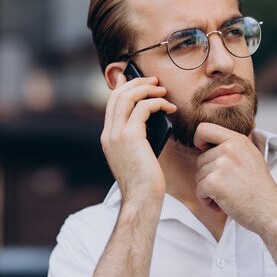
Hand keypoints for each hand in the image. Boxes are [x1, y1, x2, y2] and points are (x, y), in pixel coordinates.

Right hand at [101, 73, 176, 202]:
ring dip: (147, 89)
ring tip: (162, 90)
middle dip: (137, 83)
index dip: (122, 87)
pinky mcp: (130, 136)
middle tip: (154, 81)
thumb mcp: (137, 155)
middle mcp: (108, 133)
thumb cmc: (145, 182)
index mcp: (108, 138)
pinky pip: (143, 108)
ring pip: (127, 97)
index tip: (131, 77)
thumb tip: (151, 118)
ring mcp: (117, 134)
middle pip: (118, 95)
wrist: (141, 199)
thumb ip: (138, 137)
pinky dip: (157, 103)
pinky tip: (169, 107)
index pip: (111, 104)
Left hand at [193, 123, 276, 233]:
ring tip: (230, 195)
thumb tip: (209, 143)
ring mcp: (221, 165)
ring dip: (209, 190)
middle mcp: (229, 149)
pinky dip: (207, 201)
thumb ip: (232, 147)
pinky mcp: (213, 182)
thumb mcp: (251, 157)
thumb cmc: (260, 189)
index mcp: (238, 140)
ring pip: (199, 176)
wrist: (271, 212)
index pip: (203, 129)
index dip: (199, 140)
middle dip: (210, 175)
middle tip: (229, 186)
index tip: (204, 151)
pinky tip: (224, 204)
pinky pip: (199, 191)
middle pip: (200, 159)